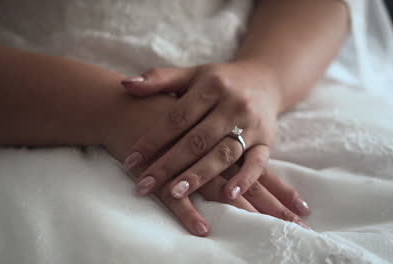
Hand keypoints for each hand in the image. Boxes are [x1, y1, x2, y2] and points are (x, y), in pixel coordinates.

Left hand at [121, 63, 309, 215]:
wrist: (264, 80)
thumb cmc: (219, 81)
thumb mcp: (191, 74)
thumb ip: (159, 79)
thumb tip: (125, 85)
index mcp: (211, 86)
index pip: (177, 117)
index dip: (152, 139)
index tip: (130, 161)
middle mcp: (233, 104)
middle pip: (197, 139)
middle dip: (169, 164)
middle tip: (144, 185)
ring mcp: (252, 124)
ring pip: (223, 153)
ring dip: (199, 175)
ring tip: (175, 192)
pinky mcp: (267, 142)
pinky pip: (258, 163)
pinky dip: (245, 179)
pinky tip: (228, 195)